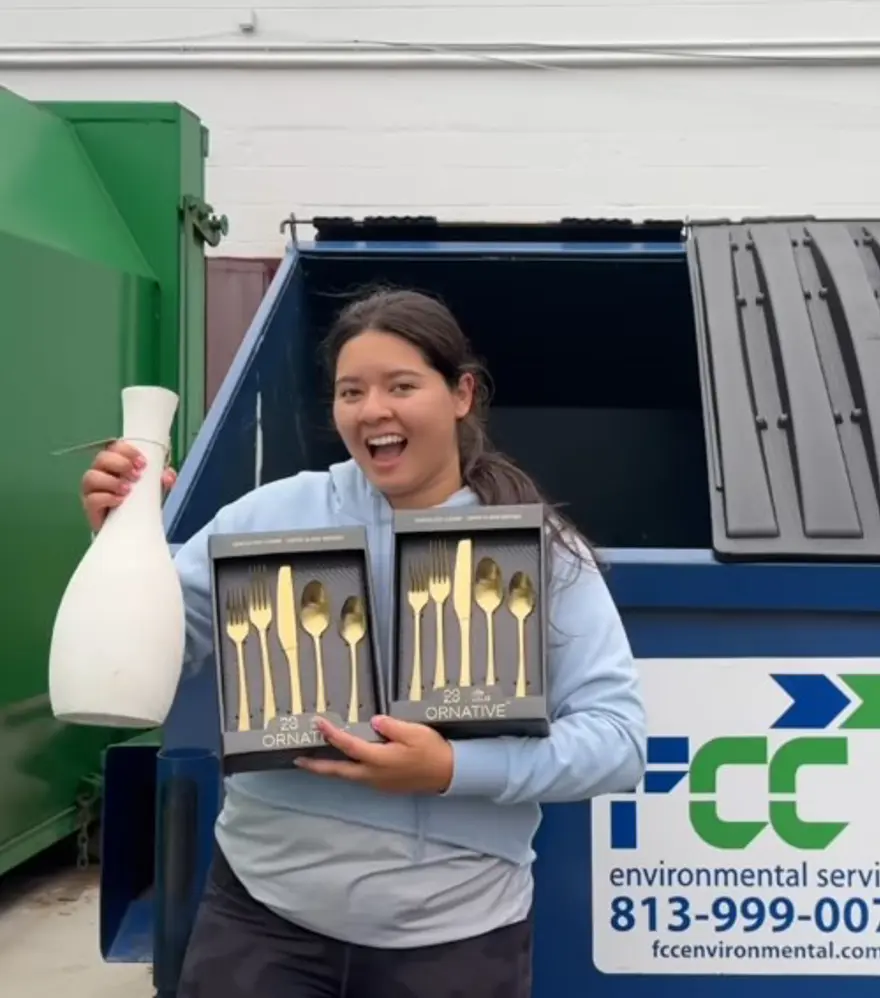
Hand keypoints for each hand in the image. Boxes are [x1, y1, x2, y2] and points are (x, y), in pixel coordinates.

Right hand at [81, 440, 176, 531]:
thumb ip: (163, 479)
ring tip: (128, 490)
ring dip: (112, 481)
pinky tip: (120, 501)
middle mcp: (100, 472)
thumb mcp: (154, 487)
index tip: (142, 463)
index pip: (115, 447)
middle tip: (136, 476)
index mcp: (115, 463)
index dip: (128, 451)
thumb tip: (168, 477)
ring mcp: (92, 489)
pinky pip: (92, 499)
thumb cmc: (139, 500)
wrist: (131, 526)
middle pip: (102, 458)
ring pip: (91, 476)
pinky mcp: (90, 506)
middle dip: (120, 464)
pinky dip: (107, 498)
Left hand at [295, 715, 453, 794]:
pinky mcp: (385, 786)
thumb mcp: (413, 732)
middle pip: (339, 771)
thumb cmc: (431, 750)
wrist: (448, 773)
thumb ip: (390, 727)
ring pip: (348, 777)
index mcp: (378, 759)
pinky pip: (359, 778)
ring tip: (315, 762)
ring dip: (330, 770)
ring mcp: (378, 783)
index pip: (348, 745)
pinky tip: (346, 764)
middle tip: (298, 760)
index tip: (317, 723)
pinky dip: (346, 771)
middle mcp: (373, 774)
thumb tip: (373, 722)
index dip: (330, 734)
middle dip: (317, 766)